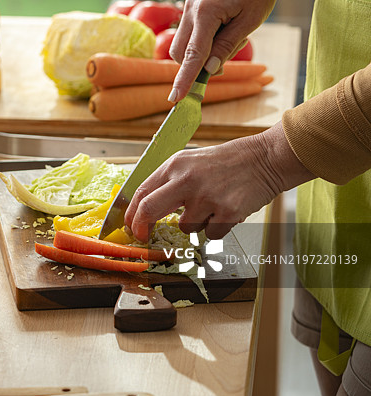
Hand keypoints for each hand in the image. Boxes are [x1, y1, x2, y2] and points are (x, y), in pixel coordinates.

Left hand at [124, 123, 314, 241]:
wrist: (264, 159)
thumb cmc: (224, 163)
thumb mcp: (189, 162)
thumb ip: (167, 182)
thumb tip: (142, 208)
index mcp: (174, 166)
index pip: (141, 193)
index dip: (132, 214)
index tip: (132, 226)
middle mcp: (187, 180)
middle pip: (150, 210)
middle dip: (143, 228)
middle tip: (144, 236)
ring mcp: (207, 197)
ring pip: (185, 227)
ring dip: (196, 224)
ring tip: (210, 206)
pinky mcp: (227, 213)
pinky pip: (210, 234)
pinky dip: (217, 228)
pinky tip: (225, 210)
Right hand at [168, 0, 307, 101]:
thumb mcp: (250, 21)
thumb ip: (226, 46)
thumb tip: (208, 70)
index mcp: (205, 12)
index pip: (192, 55)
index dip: (184, 80)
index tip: (175, 99)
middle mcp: (191, 10)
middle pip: (182, 53)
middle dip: (197, 66)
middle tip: (226, 59)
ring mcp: (189, 8)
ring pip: (183, 46)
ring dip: (201, 55)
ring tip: (231, 38)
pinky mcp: (192, 7)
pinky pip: (189, 34)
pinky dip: (202, 43)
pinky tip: (224, 31)